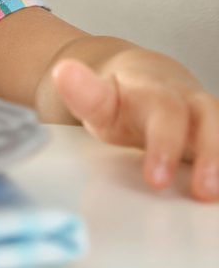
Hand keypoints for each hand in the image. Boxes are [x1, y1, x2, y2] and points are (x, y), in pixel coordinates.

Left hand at [52, 51, 218, 201]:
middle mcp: (188, 100)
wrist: (147, 81)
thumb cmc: (123, 98)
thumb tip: (64, 72)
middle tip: (200, 193)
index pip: (164, 110)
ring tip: (213, 195)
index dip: (164, 145)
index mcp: (154, 90)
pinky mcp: (216, 133)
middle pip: (207, 119)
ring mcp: (207, 117)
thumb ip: (84, 92)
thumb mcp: (99, 98)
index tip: (156, 180)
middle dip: (208, 157)